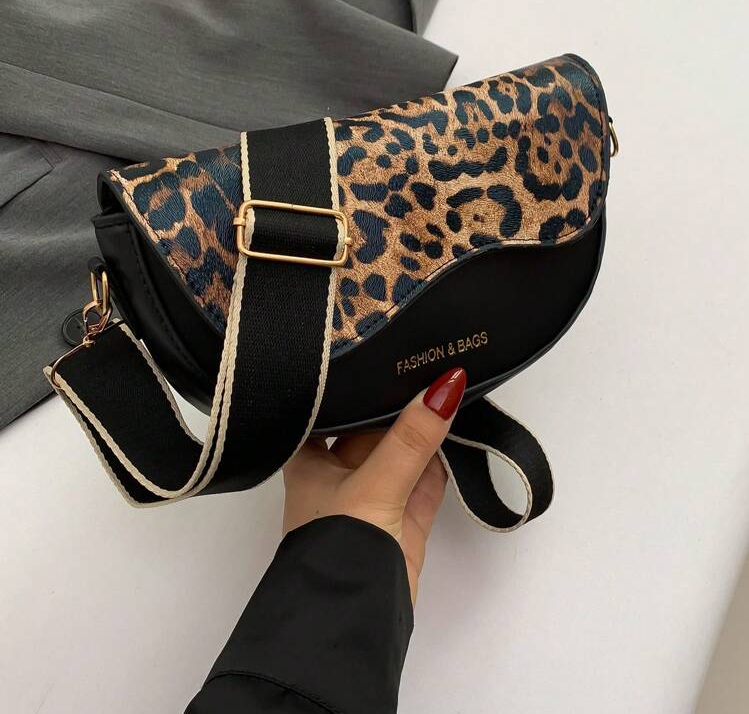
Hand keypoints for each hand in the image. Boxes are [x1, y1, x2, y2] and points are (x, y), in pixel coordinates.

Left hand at [282, 367, 466, 602]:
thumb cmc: (338, 546)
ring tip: (453, 380)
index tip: (387, 344)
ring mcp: (372, 496)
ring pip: (402, 451)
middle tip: (430, 356)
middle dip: (399, 400)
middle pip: (372, 426)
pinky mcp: (402, 520)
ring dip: (425, 428)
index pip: (333, 406)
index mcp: (309, 459)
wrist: (351, 623)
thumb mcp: (374, 483)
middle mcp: (337, 473)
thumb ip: (412, 437)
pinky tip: (459, 425)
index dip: (356, 379)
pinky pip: (425, 478)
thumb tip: (446, 384)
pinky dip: (441, 458)